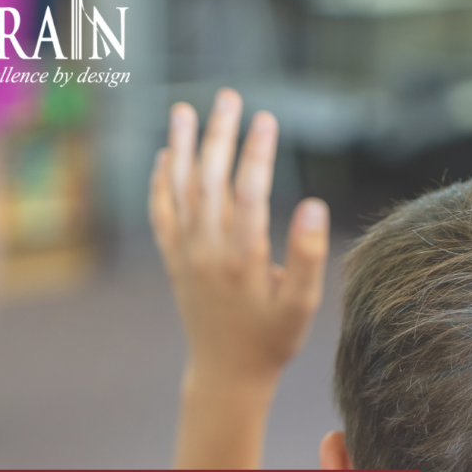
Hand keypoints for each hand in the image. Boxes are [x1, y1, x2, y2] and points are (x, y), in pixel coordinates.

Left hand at [149, 87, 329, 395]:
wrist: (226, 374)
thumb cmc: (271, 340)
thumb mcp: (301, 306)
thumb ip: (307, 257)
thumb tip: (312, 206)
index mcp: (242, 259)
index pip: (248, 192)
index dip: (257, 152)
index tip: (267, 118)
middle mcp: (207, 252)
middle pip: (210, 181)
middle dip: (219, 135)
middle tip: (230, 97)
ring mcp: (186, 256)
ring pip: (180, 192)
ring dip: (181, 149)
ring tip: (183, 110)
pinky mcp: (174, 263)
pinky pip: (161, 216)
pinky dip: (159, 185)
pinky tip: (163, 158)